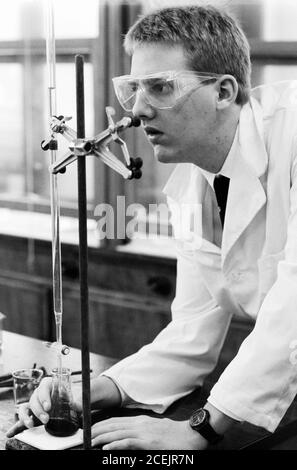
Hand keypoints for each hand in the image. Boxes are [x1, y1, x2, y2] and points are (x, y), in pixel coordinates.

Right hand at [6, 375, 120, 437]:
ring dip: (26, 416)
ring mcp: (40, 405)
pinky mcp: (38, 417)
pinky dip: (18, 425)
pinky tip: (12, 433)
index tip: (49, 405)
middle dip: (38, 409)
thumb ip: (81, 397)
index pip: (44, 385)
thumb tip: (74, 404)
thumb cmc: (85, 394)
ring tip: (31, 425)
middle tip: (47, 418)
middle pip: (34, 398)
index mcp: (55, 384)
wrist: (86, 401)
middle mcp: (45, 394)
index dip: (44, 395)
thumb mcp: (86, 393)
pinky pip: (26, 419)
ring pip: (27, 408)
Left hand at [91, 415, 207, 449]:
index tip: (92, 429)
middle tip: (85, 435)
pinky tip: (106, 447)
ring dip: (102, 436)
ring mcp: (144, 432)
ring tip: (90, 440)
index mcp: (141, 422)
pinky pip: (128, 443)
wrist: (192, 436)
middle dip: (98, 429)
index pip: (117, 421)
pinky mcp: (149, 442)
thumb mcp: (155, 432)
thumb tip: (129, 438)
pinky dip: (115, 444)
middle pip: (114, 425)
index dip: (103, 424)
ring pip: (118, 432)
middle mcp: (140, 424)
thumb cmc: (176, 436)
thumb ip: (142, 433)